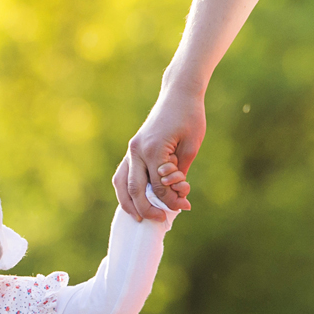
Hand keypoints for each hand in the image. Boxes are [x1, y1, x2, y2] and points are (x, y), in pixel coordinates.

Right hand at [114, 85, 204, 219]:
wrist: (178, 93)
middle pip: (135, 190)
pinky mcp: (132, 148)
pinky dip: (125, 189)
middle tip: (161, 220)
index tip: (185, 206)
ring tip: (139, 217)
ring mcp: (131, 149)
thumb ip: (180, 172)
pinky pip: (122, 174)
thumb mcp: (191, 146)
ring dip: (128, 203)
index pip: (159, 186)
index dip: (172, 200)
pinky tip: (133, 201)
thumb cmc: (189, 116)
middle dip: (147, 209)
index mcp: (153, 149)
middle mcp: (137, 150)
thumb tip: (176, 195)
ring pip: (122, 183)